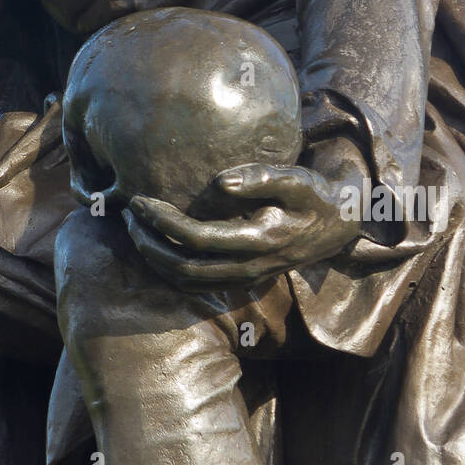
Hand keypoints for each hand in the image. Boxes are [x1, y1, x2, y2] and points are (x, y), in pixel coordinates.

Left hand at [123, 162, 361, 292]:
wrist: (337, 226)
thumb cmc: (313, 196)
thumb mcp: (296, 179)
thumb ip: (261, 177)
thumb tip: (220, 181)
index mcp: (259, 241)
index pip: (196, 238)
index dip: (162, 221)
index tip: (139, 200)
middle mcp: (249, 267)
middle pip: (184, 268)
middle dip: (148, 244)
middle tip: (126, 216)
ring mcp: (245, 279)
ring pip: (187, 283)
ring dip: (155, 260)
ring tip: (134, 231)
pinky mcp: (241, 281)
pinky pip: (197, 287)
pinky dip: (169, 272)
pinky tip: (155, 248)